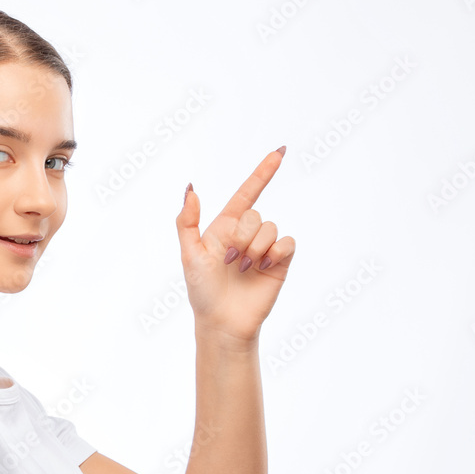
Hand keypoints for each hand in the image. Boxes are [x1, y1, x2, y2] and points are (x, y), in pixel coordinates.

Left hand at [175, 147, 295, 342]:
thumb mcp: (188, 254)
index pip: (247, 193)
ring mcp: (265, 247)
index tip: (280, 152)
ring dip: (256, 248)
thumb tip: (191, 189)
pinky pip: (287, 243)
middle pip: (255, 214)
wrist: (223, 321)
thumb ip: (186, 222)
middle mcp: (246, 234)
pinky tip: (264, 268)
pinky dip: (276, 253)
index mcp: (225, 227)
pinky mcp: (281, 262)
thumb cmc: (202, 290)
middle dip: (242, 236)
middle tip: (231, 261)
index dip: (263, 172)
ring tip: (244, 269)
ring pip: (271, 228)